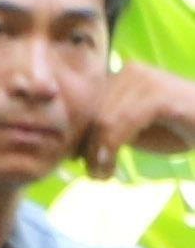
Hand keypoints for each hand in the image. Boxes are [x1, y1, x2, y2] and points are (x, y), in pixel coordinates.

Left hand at [79, 60, 194, 176]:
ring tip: (102, 175)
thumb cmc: (176, 128)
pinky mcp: (158, 95)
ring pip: (103, 122)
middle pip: (91, 116)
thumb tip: (71, 149)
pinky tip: (110, 168)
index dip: (78, 137)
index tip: (79, 163)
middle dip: (87, 150)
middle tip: (94, 175)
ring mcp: (145, 80)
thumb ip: (105, 132)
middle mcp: (129, 72)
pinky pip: (122, 124)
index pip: (85, 108)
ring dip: (97, 155)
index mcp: (119, 77)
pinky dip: (111, 150)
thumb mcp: (132, 130)